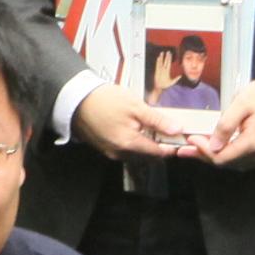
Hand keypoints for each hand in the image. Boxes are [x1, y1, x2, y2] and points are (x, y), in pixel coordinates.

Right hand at [71, 84, 198, 160]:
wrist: (76, 99)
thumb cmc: (106, 100)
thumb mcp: (136, 106)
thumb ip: (157, 120)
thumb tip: (177, 130)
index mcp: (129, 144)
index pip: (158, 153)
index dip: (171, 145)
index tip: (178, 136)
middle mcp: (120, 153)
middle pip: (148, 156)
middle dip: (159, 146)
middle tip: (166, 129)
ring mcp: (110, 152)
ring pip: (136, 154)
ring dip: (146, 145)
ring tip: (150, 127)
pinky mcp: (104, 148)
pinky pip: (124, 150)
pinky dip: (133, 143)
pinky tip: (134, 129)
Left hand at [196, 76, 254, 169]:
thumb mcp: (242, 103)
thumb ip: (225, 126)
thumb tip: (212, 146)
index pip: (222, 158)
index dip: (203, 151)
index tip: (190, 140)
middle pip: (227, 164)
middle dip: (205, 156)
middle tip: (187, 149)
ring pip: (235, 164)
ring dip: (216, 156)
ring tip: (198, 148)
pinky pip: (246, 161)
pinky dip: (230, 155)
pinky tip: (218, 148)